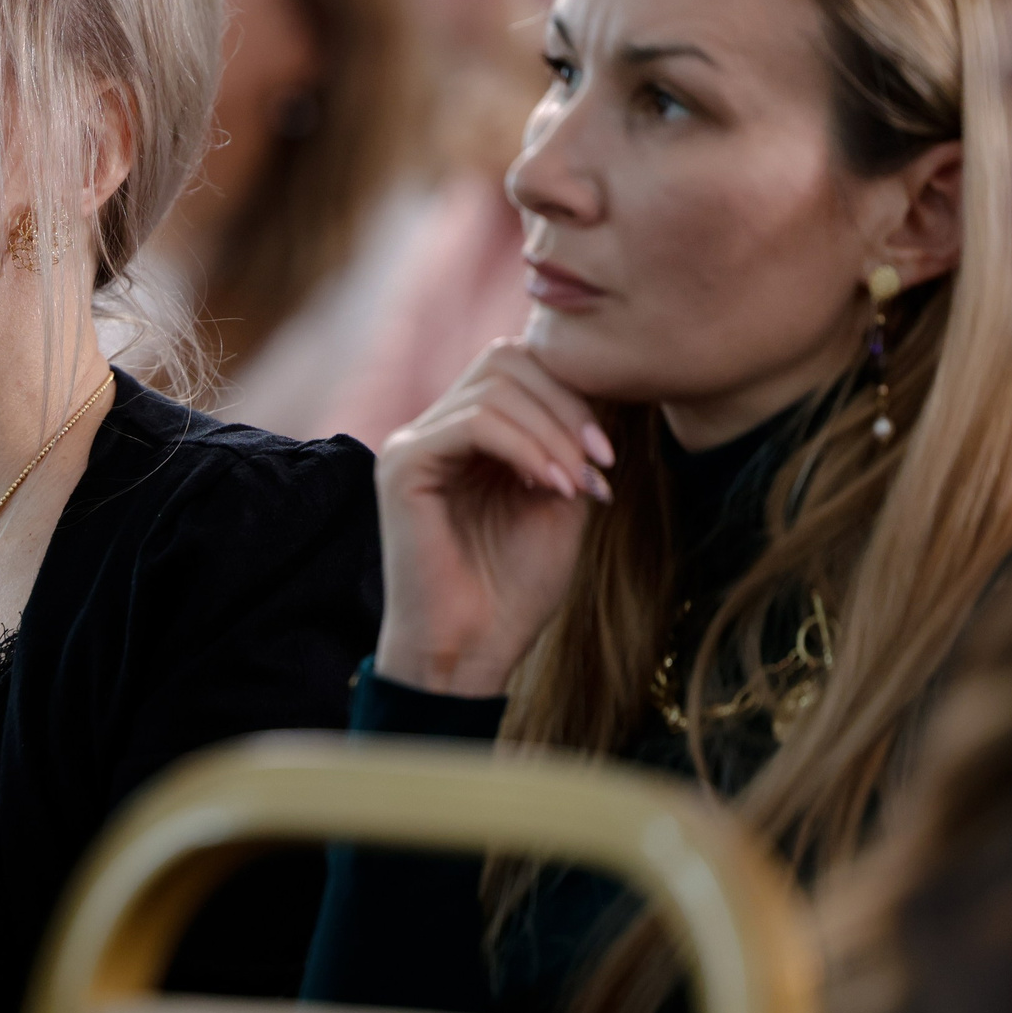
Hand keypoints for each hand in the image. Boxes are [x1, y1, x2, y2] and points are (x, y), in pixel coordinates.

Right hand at [372, 340, 611, 698]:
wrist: (470, 653)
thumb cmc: (512, 590)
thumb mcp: (560, 502)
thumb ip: (569, 443)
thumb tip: (598, 390)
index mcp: (468, 435)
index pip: (521, 369)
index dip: (572, 396)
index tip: (608, 457)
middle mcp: (435, 429)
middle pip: (506, 359)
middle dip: (566, 405)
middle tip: (599, 464)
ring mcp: (414, 443)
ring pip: (495, 386)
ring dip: (552, 431)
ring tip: (576, 484)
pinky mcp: (403, 465)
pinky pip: (473, 423)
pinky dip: (523, 446)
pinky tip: (548, 485)